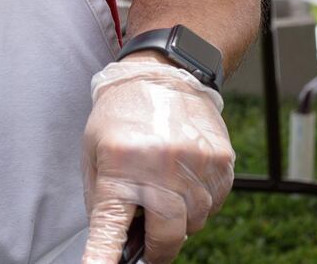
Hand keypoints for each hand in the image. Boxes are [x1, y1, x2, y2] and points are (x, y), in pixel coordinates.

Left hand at [79, 60, 234, 263]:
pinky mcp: (222, 163)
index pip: (111, 228)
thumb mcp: (95, 153)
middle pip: (168, 238)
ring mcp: (196, 166)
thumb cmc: (121, 116)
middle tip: (149, 244)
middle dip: (157, 249)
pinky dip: (199, 203)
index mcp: (120, 166)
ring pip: (194, 224)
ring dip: (179, 220)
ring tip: (165, 188)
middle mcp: (160, 167)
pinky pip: (214, 205)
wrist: (163, 72)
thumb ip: (102, 200)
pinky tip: (184, 178)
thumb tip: (115, 245)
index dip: (105, 258)